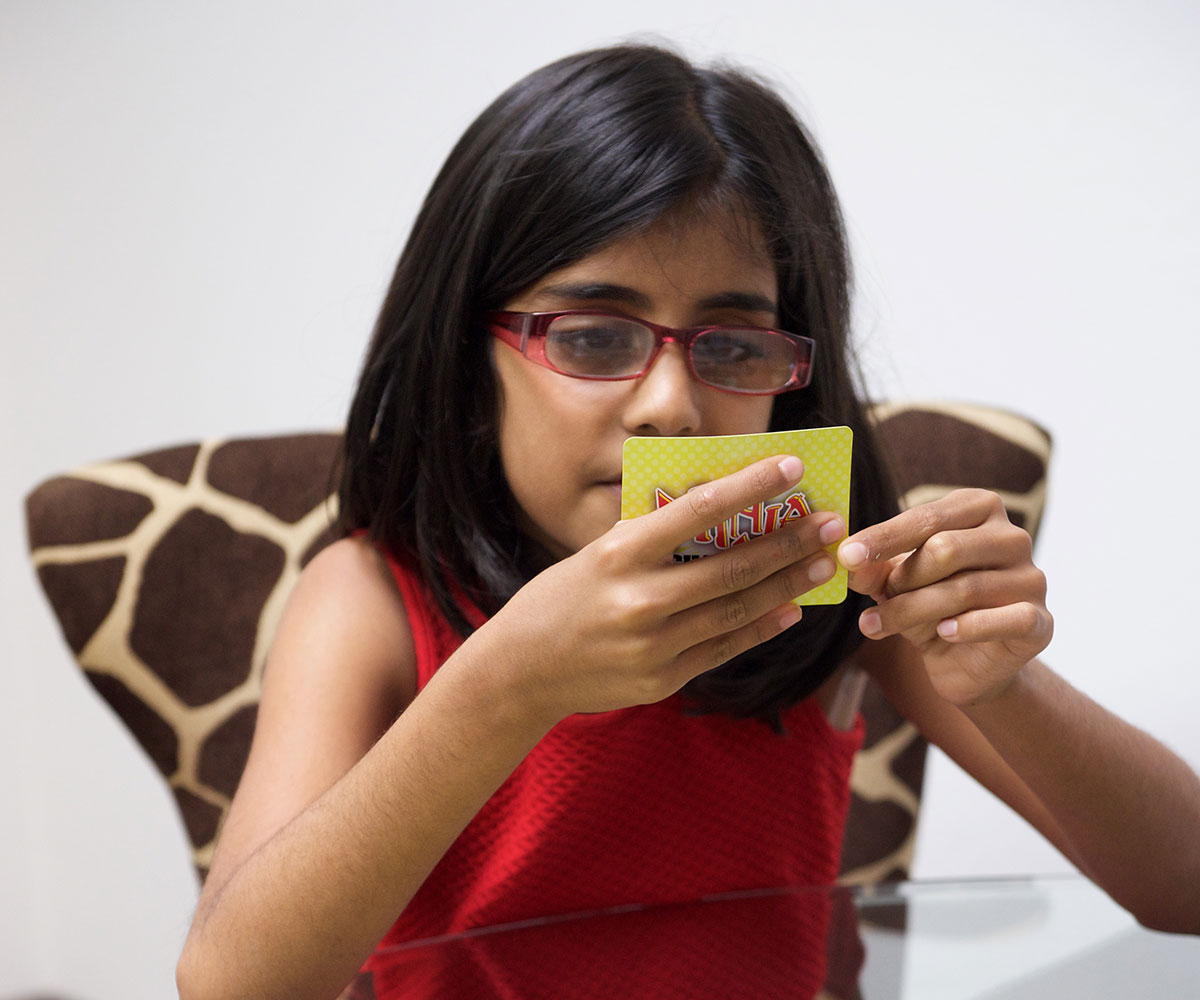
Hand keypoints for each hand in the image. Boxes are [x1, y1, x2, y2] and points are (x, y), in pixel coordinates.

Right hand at [481, 455, 845, 719]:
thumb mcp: (598, 553)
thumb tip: (719, 510)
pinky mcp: (663, 679)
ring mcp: (653, 644)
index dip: (751, 486)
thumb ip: (652, 536)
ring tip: (823, 563)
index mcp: (618, 553)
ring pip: (737, 609)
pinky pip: (724, 647)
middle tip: (830, 522)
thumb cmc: (563, 597)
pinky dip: (762, 628)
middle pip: (731, 566)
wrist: (523, 669)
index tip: (792, 467)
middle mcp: (638, 599)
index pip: (698, 509)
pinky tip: (790, 609)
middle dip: (788, 542)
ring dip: (787, 584)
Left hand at [836, 488, 1051, 705]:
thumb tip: (849, 562)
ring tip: (875, 626)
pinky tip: (943, 634)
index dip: (884, 537)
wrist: (965, 663)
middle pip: (945, 549)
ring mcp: (1031, 578)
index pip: (927, 517)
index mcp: (978, 509)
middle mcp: (1011, 536)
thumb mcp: (894, 584)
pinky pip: (1004, 619)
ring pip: (964, 589)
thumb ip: (874, 569)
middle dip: (901, 579)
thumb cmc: (928, 606)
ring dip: (910, 611)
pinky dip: (968, 628)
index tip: (846, 555)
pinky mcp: (1040, 621)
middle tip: (877, 601)